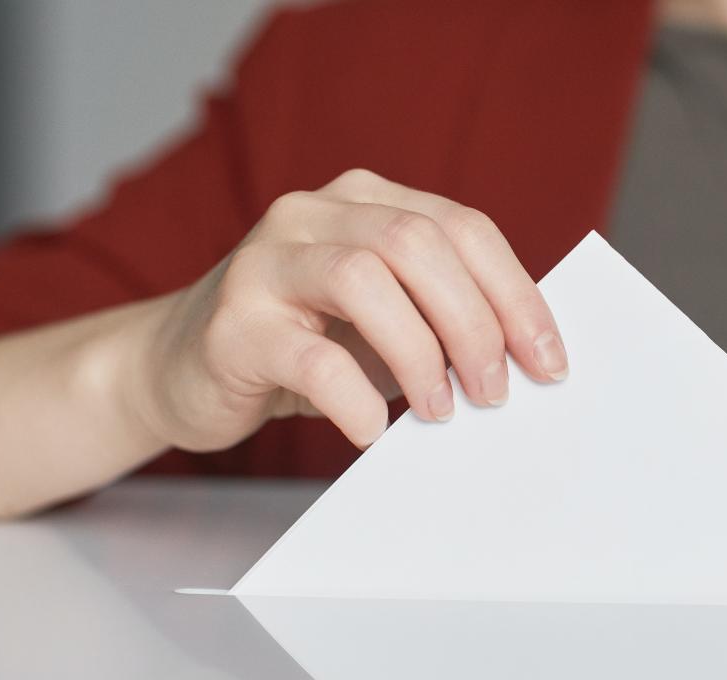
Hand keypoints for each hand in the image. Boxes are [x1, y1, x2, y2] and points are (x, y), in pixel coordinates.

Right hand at [140, 168, 569, 451]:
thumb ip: (437, 314)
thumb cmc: (298, 346)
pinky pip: (311, 357)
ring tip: (440, 410)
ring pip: (362, 281)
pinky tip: (370, 431)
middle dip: (473, 322)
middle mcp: (310, 215)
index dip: (514, 293)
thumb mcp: (378, 319)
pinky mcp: (231, 325)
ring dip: (419, 354)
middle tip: (495, 392)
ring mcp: (264, 263)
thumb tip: (525, 357)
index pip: (458, 228)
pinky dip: (356, 400)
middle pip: (415, 243)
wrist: (177, 370)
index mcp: (360, 201)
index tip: (549, 360)